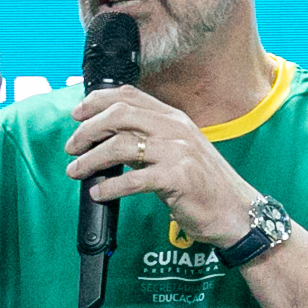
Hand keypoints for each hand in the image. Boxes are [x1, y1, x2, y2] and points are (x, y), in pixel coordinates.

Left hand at [65, 87, 257, 244]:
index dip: (97, 101)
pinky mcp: (178, 178)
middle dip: (88, 130)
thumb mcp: (177, 152)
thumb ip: (147, 141)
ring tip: (77, 172)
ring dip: (91, 159)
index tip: (77, 115)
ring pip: (121, 145)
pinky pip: (134, 179)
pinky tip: (100, 194)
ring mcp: (178, 152)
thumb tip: (108, 140)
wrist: (235, 211)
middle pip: (120, 115)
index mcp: (173, 118)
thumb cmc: (204, 185)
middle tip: (72, 147)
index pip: (129, 96)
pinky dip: (110, 187)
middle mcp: (175, 129)